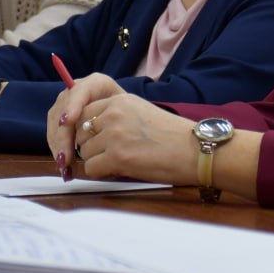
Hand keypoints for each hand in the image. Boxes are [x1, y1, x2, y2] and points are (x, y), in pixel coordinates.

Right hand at [46, 73, 125, 174]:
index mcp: (96, 83)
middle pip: (64, 111)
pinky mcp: (60, 118)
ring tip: (64, 166)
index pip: (81, 91)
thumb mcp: (129, 112)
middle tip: (65, 157)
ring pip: (56, 124)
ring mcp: (66, 104)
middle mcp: (77, 91)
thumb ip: (119, 118)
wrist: (125, 115)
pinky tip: (64, 165)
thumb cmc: (130, 114)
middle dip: (63, 136)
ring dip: (59, 146)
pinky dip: (58, 150)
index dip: (73, 105)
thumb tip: (103, 134)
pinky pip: (54, 133)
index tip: (67, 122)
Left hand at [73, 95, 197, 183]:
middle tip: (108, 153)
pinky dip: (101, 173)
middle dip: (90, 145)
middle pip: (80, 133)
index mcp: (119, 100)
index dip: (88, 130)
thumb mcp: (140, 112)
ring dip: (97, 160)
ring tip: (120, 161)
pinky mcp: (117, 157)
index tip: (98, 139)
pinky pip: (91, 169)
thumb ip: (115, 115)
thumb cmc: (171, 135)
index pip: (84, 112)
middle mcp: (114, 114)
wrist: (193, 150)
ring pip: (85, 152)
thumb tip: (89, 129)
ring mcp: (114, 135)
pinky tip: (119, 170)